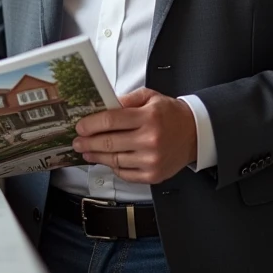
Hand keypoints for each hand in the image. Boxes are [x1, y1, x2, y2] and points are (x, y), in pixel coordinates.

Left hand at [72, 87, 196, 183]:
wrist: (195, 134)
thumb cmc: (170, 114)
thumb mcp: (150, 97)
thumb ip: (126, 100)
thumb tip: (102, 106)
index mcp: (148, 117)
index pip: (111, 120)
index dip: (91, 124)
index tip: (80, 127)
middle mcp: (150, 140)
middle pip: (109, 142)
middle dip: (88, 142)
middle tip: (77, 142)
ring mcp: (152, 160)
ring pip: (115, 160)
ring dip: (96, 156)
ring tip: (86, 152)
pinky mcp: (154, 175)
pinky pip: (126, 174)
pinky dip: (114, 168)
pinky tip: (107, 161)